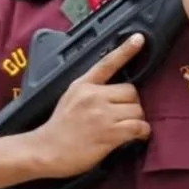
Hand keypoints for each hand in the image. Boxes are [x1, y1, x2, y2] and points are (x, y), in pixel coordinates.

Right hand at [29, 34, 150, 178]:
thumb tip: (112, 91)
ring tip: (128, 127)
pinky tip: (137, 135)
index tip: (139, 38)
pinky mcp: (109, 133)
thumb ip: (89, 90)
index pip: (107, 63)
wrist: (46, 150)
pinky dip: (142, 132)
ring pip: (138, 110)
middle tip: (124, 115)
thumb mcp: (69, 98)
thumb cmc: (59, 128)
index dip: (125, 50)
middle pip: (131, 91)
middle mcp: (93, 96)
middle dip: (132, 104)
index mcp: (83, 85)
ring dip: (138, 119)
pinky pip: (138, 127)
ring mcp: (102, 114)